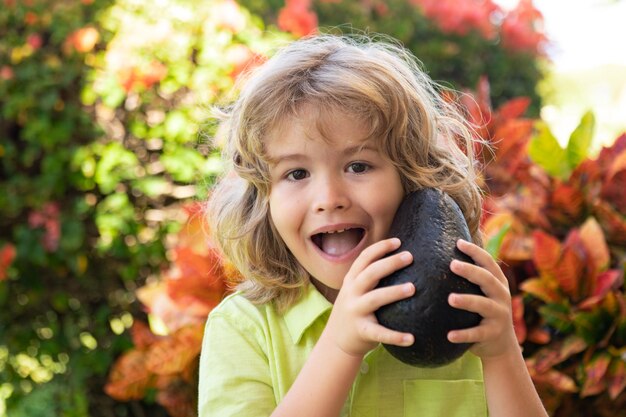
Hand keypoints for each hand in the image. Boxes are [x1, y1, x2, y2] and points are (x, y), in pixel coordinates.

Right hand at [325, 237, 415, 356]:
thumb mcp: (356, 290)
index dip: (380, 248)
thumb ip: (370, 277)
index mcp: (351, 280)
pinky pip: (380, 333)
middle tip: (409, 257)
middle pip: (370, 273)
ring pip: (375, 298)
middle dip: (390, 263)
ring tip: (412, 288)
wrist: (336, 341)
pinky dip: (395, 336)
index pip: (364, 258)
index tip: (398, 241)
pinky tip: (411, 338)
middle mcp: (351, 293)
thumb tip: (400, 257)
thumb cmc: (356, 310)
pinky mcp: (361, 331)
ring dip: (393, 292)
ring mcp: (355, 311)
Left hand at [447, 239, 517, 359]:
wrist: (501, 344)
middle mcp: (501, 295)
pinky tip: (449, 335)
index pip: (488, 262)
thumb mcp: (481, 293)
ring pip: (484, 305)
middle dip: (471, 271)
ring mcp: (499, 314)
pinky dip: (464, 334)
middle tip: (452, 264)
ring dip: (467, 301)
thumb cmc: (482, 312)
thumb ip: (469, 279)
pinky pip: (477, 333)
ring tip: (450, 299)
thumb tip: (439, 257)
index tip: (458, 242)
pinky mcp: (493, 333)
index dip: (475, 251)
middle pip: (487, 279)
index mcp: (497, 282)